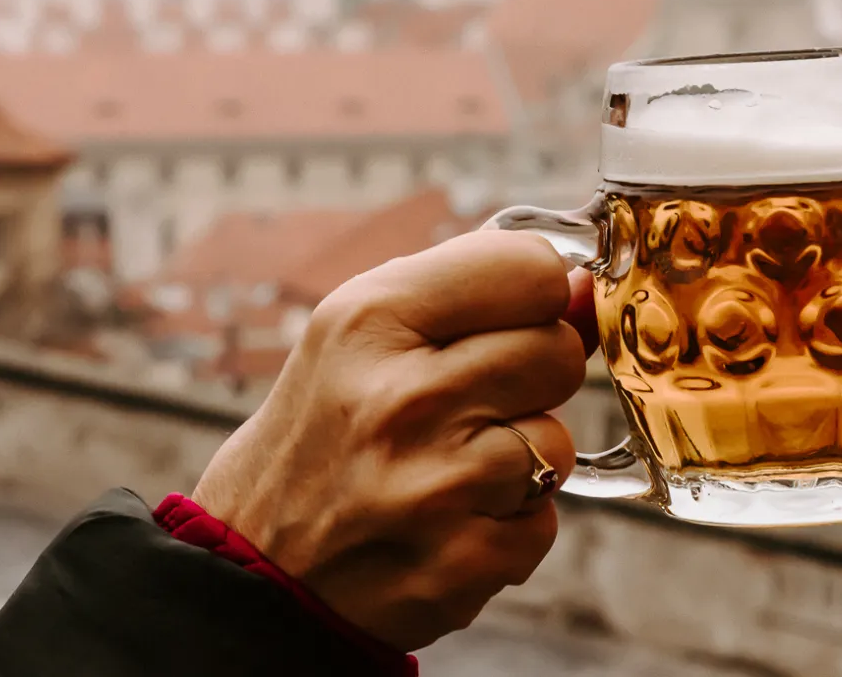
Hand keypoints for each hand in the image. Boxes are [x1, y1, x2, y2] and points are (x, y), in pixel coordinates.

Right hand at [192, 230, 596, 651]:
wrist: (252, 571)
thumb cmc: (325, 431)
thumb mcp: (366, 330)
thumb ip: (475, 289)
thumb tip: (589, 285)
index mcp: (373, 318)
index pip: (535, 270)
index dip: (538, 294)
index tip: (510, 317)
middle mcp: (402, 398)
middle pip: (560, 352)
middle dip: (532, 376)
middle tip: (471, 401)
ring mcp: (433, 488)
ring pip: (559, 443)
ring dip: (522, 459)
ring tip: (451, 466)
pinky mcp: (458, 565)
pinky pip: (544, 522)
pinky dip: (508, 525)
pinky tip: (448, 522)